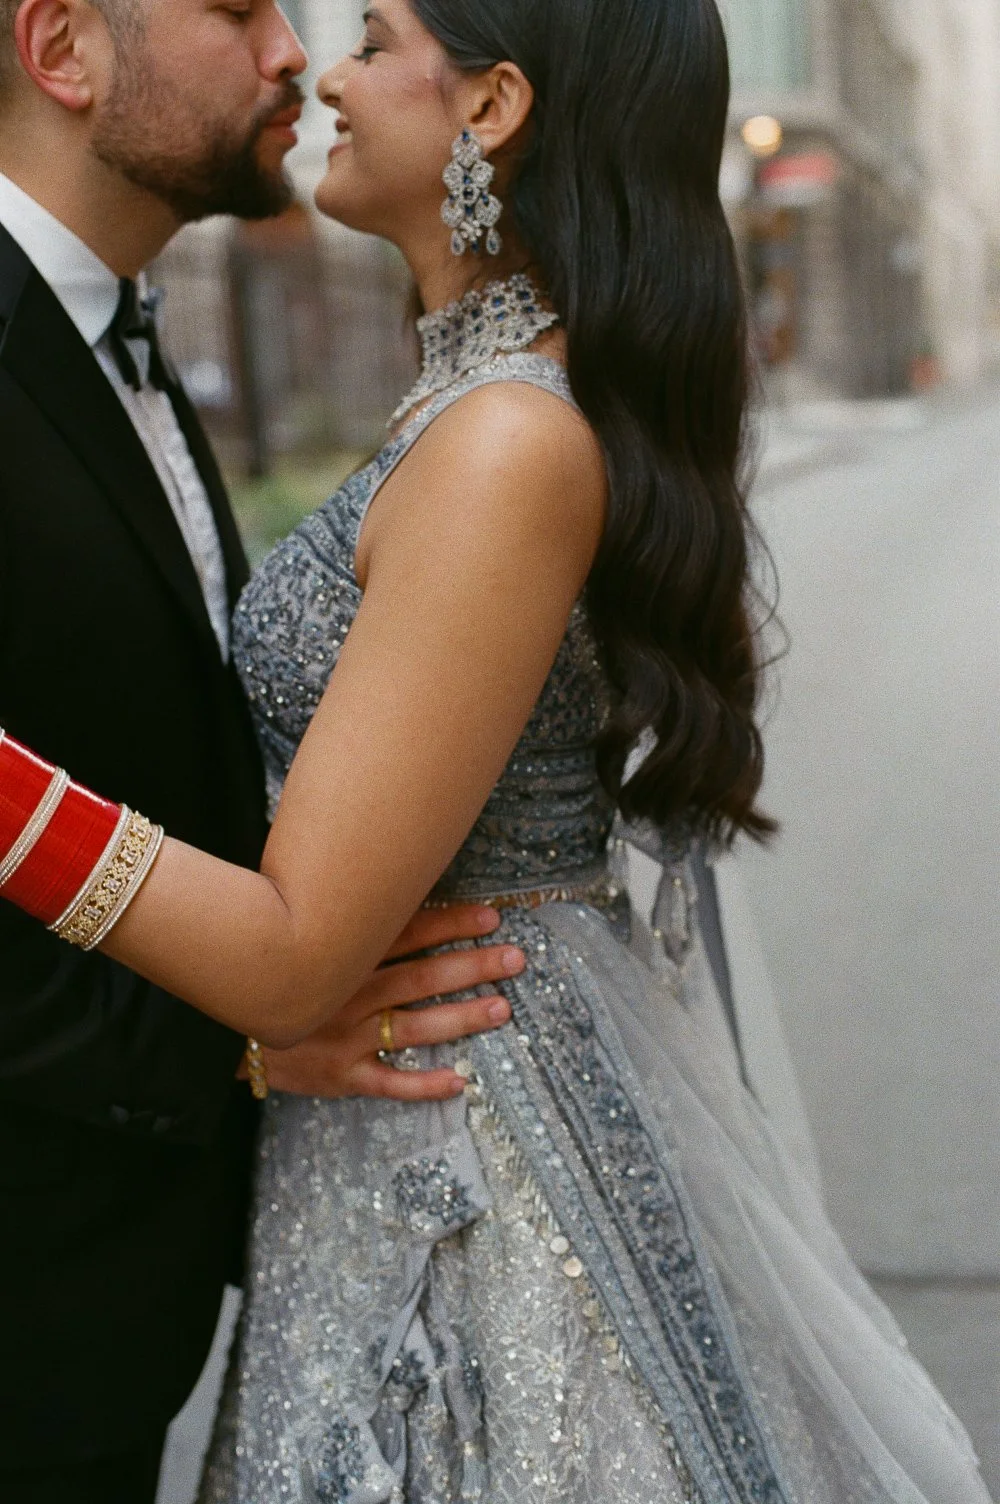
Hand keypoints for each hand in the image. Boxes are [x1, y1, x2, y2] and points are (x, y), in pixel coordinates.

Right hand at [242, 905, 522, 1100]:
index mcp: (341, 954)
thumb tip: (380, 882)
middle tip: (514, 959)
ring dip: (461, 1017)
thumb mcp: (293, 933)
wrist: (216, 1030)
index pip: (407, 933)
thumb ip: (337, 916)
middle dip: (472, 966)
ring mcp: (345, 1036)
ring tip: (501, 1008)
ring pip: (415, 1026)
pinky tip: (458, 1081)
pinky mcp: (339, 1076)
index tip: (491, 917)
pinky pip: (387, 1082)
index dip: (451, 924)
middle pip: (422, 977)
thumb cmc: (261, 973)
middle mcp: (348, 992)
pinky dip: (422, 1084)